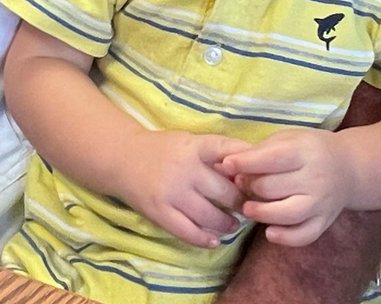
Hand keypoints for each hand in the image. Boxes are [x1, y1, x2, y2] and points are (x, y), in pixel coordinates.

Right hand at [121, 130, 251, 247]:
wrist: (121, 157)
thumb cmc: (163, 149)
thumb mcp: (188, 142)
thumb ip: (215, 155)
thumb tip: (251, 173)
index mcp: (193, 146)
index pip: (226, 150)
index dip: (246, 165)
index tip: (258, 177)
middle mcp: (184, 168)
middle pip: (226, 191)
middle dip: (241, 202)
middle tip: (248, 207)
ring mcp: (172, 192)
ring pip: (211, 217)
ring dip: (228, 224)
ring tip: (232, 223)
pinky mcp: (160, 212)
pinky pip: (190, 233)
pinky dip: (205, 239)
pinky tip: (213, 239)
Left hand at [220, 128, 356, 246]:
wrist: (348, 168)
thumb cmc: (308, 149)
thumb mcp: (286, 139)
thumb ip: (258, 152)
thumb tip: (225, 166)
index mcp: (303, 152)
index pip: (269, 159)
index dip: (243, 163)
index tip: (224, 165)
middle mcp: (315, 178)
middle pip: (274, 187)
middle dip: (250, 187)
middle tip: (238, 185)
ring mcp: (322, 203)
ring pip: (288, 214)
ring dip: (263, 213)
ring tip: (247, 209)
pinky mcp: (325, 222)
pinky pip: (305, 235)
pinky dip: (286, 238)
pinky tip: (269, 233)